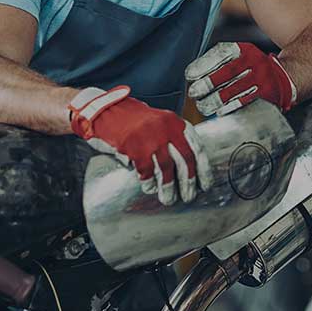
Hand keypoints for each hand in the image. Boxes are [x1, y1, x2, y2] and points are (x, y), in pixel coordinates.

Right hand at [68, 86, 210, 204]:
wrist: (106, 111)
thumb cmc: (133, 120)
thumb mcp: (159, 122)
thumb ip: (173, 138)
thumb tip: (188, 165)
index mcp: (174, 122)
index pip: (196, 147)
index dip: (203, 169)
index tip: (205, 184)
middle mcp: (165, 129)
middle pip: (185, 160)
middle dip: (188, 182)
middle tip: (189, 196)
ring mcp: (150, 139)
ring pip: (166, 170)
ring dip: (169, 188)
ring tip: (169, 199)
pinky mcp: (134, 148)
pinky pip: (146, 172)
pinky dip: (149, 183)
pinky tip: (149, 188)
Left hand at [185, 42, 296, 116]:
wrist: (285, 78)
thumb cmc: (252, 69)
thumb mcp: (239, 58)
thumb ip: (218, 63)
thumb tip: (192, 76)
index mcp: (245, 49)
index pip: (221, 53)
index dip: (203, 65)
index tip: (190, 75)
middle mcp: (254, 61)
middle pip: (226, 73)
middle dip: (207, 84)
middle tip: (194, 92)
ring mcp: (262, 78)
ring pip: (234, 90)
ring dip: (214, 100)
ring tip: (203, 105)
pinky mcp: (267, 94)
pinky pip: (245, 101)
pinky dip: (230, 107)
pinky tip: (219, 111)